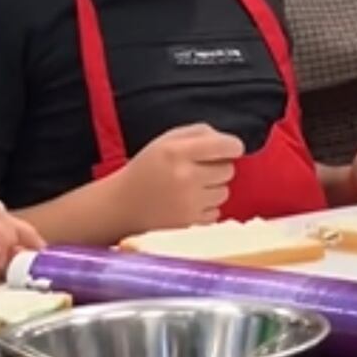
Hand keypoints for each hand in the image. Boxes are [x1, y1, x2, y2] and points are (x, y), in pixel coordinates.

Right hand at [113, 124, 243, 233]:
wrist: (123, 204)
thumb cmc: (147, 167)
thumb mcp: (165, 140)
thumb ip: (199, 133)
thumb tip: (231, 144)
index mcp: (177, 151)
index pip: (225, 146)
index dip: (232, 146)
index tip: (229, 148)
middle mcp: (185, 177)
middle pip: (228, 170)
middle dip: (217, 167)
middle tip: (198, 169)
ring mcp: (189, 203)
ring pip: (224, 192)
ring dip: (212, 188)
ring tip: (191, 187)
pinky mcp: (191, 223)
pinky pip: (217, 212)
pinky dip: (206, 207)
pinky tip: (187, 202)